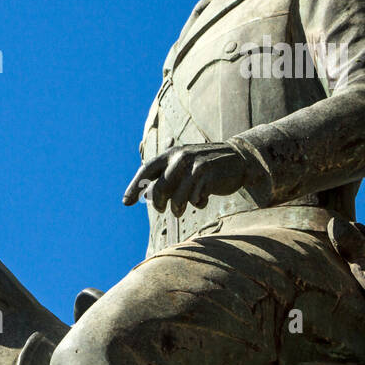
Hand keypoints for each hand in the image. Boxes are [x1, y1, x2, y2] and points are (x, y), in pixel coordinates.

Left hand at [122, 142, 263, 215]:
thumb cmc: (205, 166)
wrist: (238, 159)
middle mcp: (181, 157)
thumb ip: (166, 177)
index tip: (125, 203)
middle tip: (161, 210)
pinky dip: (198, 203)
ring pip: (177, 198)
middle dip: (157, 203)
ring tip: (180, 209)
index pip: (146, 170)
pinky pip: (196, 199)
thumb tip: (145, 195)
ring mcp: (196, 166)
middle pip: (159, 189)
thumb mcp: (183, 166)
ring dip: (178, 208)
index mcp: (171, 153)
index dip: (134, 187)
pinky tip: (202, 199)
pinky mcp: (209, 175)